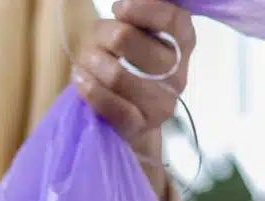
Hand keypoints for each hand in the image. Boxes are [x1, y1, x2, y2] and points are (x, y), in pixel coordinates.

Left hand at [72, 0, 195, 197]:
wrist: (129, 119)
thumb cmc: (130, 66)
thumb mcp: (139, 36)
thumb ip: (138, 19)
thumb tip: (126, 4)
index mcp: (183, 44)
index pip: (174, 20)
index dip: (143, 9)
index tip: (119, 8)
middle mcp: (178, 74)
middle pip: (127, 40)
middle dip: (102, 35)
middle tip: (96, 41)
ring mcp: (161, 103)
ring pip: (114, 73)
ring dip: (90, 62)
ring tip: (86, 63)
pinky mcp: (139, 125)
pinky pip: (109, 104)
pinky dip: (89, 88)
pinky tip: (81, 79)